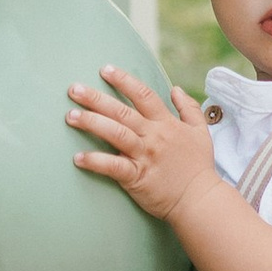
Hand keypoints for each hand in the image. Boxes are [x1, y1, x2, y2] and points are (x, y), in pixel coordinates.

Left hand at [67, 63, 216, 226]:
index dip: (123, 80)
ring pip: (115, 134)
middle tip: (73, 89)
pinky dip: (96, 161)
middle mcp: (153, 136)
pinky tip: (78, 157)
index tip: (104, 70)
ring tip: (71, 116)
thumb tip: (175, 89)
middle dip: (96, 98)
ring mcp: (144, 156)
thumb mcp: (201, 131)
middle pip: (122, 111)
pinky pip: (113, 167)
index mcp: (166, 123)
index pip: (143, 95)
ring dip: (92, 123)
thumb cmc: (199, 167)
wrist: (200, 200)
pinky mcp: (137, 177)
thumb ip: (188, 108)